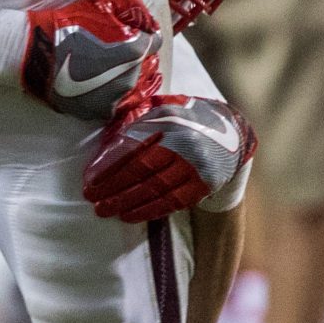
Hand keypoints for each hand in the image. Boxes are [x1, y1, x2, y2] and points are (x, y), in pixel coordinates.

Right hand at [18, 0, 164, 120]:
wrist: (35, 52)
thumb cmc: (68, 25)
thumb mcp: (102, 5)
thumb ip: (133, 9)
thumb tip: (149, 22)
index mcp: (136, 51)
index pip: (154, 42)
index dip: (142, 35)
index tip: (129, 32)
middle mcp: (130, 79)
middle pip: (143, 66)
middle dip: (133, 57)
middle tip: (111, 49)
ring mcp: (114, 99)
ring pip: (129, 86)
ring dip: (122, 76)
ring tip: (101, 67)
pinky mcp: (97, 112)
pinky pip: (112, 103)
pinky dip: (107, 94)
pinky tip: (94, 83)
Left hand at [82, 95, 256, 222]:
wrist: (233, 132)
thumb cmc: (187, 119)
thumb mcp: (164, 107)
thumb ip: (138, 118)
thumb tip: (106, 137)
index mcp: (169, 121)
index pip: (133, 146)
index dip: (109, 164)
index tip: (90, 179)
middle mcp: (183, 144)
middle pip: (142, 170)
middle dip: (113, 187)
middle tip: (91, 199)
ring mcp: (196, 166)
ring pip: (156, 189)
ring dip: (128, 202)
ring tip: (105, 210)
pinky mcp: (204, 184)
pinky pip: (173, 201)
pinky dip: (150, 210)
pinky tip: (131, 215)